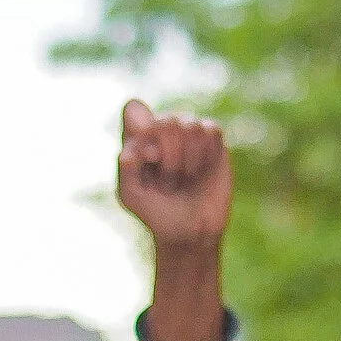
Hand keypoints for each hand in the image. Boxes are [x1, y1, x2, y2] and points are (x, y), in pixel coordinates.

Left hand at [117, 100, 230, 248]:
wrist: (190, 232)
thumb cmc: (155, 213)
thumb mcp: (132, 197)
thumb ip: (126, 171)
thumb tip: (129, 151)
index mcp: (137, 138)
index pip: (134, 108)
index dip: (143, 130)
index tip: (150, 158)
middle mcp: (162, 129)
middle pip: (165, 121)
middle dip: (169, 158)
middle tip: (168, 183)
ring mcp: (188, 132)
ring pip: (190, 125)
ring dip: (188, 160)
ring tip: (185, 179)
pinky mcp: (213, 140)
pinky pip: (211, 130)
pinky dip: (206, 155)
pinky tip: (202, 171)